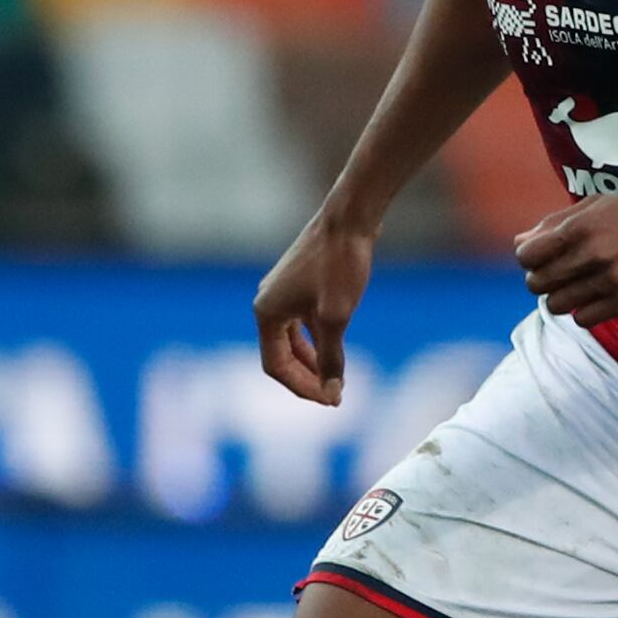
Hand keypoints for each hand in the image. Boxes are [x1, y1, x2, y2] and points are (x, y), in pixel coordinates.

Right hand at [255, 210, 377, 405]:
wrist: (350, 218)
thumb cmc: (340, 265)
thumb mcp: (336, 317)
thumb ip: (332, 359)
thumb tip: (332, 394)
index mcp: (266, 313)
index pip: (275, 366)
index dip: (302, 387)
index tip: (331, 399)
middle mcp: (268, 303)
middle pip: (282, 356)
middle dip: (308, 377)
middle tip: (336, 395)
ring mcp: (282, 293)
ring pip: (293, 340)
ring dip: (313, 362)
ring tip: (338, 380)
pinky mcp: (299, 284)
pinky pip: (303, 324)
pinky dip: (318, 341)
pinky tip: (338, 351)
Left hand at [514, 195, 617, 323]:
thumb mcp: (598, 206)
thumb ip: (556, 222)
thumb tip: (521, 242)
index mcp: (581, 226)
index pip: (527, 256)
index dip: (528, 260)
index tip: (539, 260)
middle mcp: (592, 254)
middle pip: (537, 283)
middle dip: (541, 281)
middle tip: (558, 276)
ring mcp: (610, 280)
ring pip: (557, 305)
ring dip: (561, 298)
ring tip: (576, 288)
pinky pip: (583, 319)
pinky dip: (583, 312)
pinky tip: (594, 299)